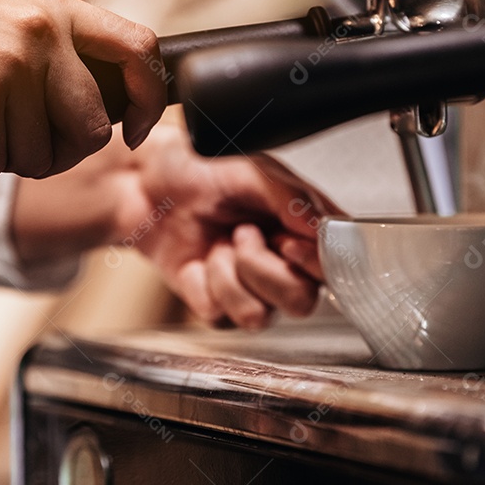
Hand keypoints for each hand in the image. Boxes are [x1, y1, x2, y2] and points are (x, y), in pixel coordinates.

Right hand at [0, 0, 165, 177]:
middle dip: (60, 155)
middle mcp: (46, 27)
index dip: (150, 101)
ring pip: (43, 156)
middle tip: (17, 141)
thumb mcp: (9, 24)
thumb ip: (60, 58)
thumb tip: (116, 119)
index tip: (135, 132)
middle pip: (95, 130)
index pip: (142, 50)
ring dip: (3, 155)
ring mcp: (13, 57)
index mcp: (60, 8)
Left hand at [120, 124, 337, 328]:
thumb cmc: (204, 168)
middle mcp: (286, 263)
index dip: (316, 264)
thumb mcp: (253, 170)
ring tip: (221, 241)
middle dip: (266, 269)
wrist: (149, 183)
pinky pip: (223, 316)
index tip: (288, 243)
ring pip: (262, 315)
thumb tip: (322, 227)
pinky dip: (208, 283)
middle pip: (303, 301)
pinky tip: (203, 259)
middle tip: (244, 234)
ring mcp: (254, 289)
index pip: (335, 266)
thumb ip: (293, 198)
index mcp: (305, 229)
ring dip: (232, 274)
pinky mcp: (219, 307)